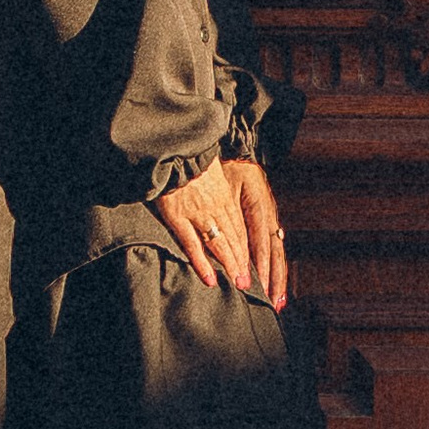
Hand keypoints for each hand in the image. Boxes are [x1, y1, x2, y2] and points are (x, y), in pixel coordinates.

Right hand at [153, 156, 288, 307]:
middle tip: (249, 282)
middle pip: (234, 238)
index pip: (240, 226)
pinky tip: (209, 279)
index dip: (247, 246)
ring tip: (238, 283)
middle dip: (243, 261)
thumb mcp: (209, 169)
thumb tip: (219, 197)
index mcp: (223, 194)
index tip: (254, 262)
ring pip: (219, 244)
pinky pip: (192, 244)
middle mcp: (215, 206)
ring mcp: (197, 212)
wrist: (174, 145)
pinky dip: (201, 264)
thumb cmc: (189, 156)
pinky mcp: (178, 216)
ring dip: (229, 265)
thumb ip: (215, 187)